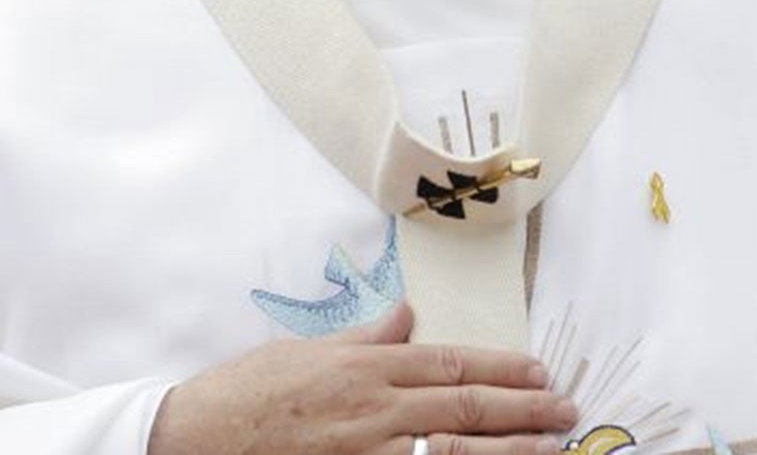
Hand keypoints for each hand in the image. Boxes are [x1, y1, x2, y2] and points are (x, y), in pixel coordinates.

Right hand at [147, 301, 578, 454]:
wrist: (190, 441)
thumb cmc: (245, 394)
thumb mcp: (306, 350)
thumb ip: (366, 337)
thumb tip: (407, 314)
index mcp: (366, 369)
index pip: (452, 365)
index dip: (503, 369)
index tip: (541, 373)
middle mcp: (374, 411)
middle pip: (465, 411)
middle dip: (524, 411)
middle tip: (567, 410)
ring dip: (510, 451)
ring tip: (553, 447)